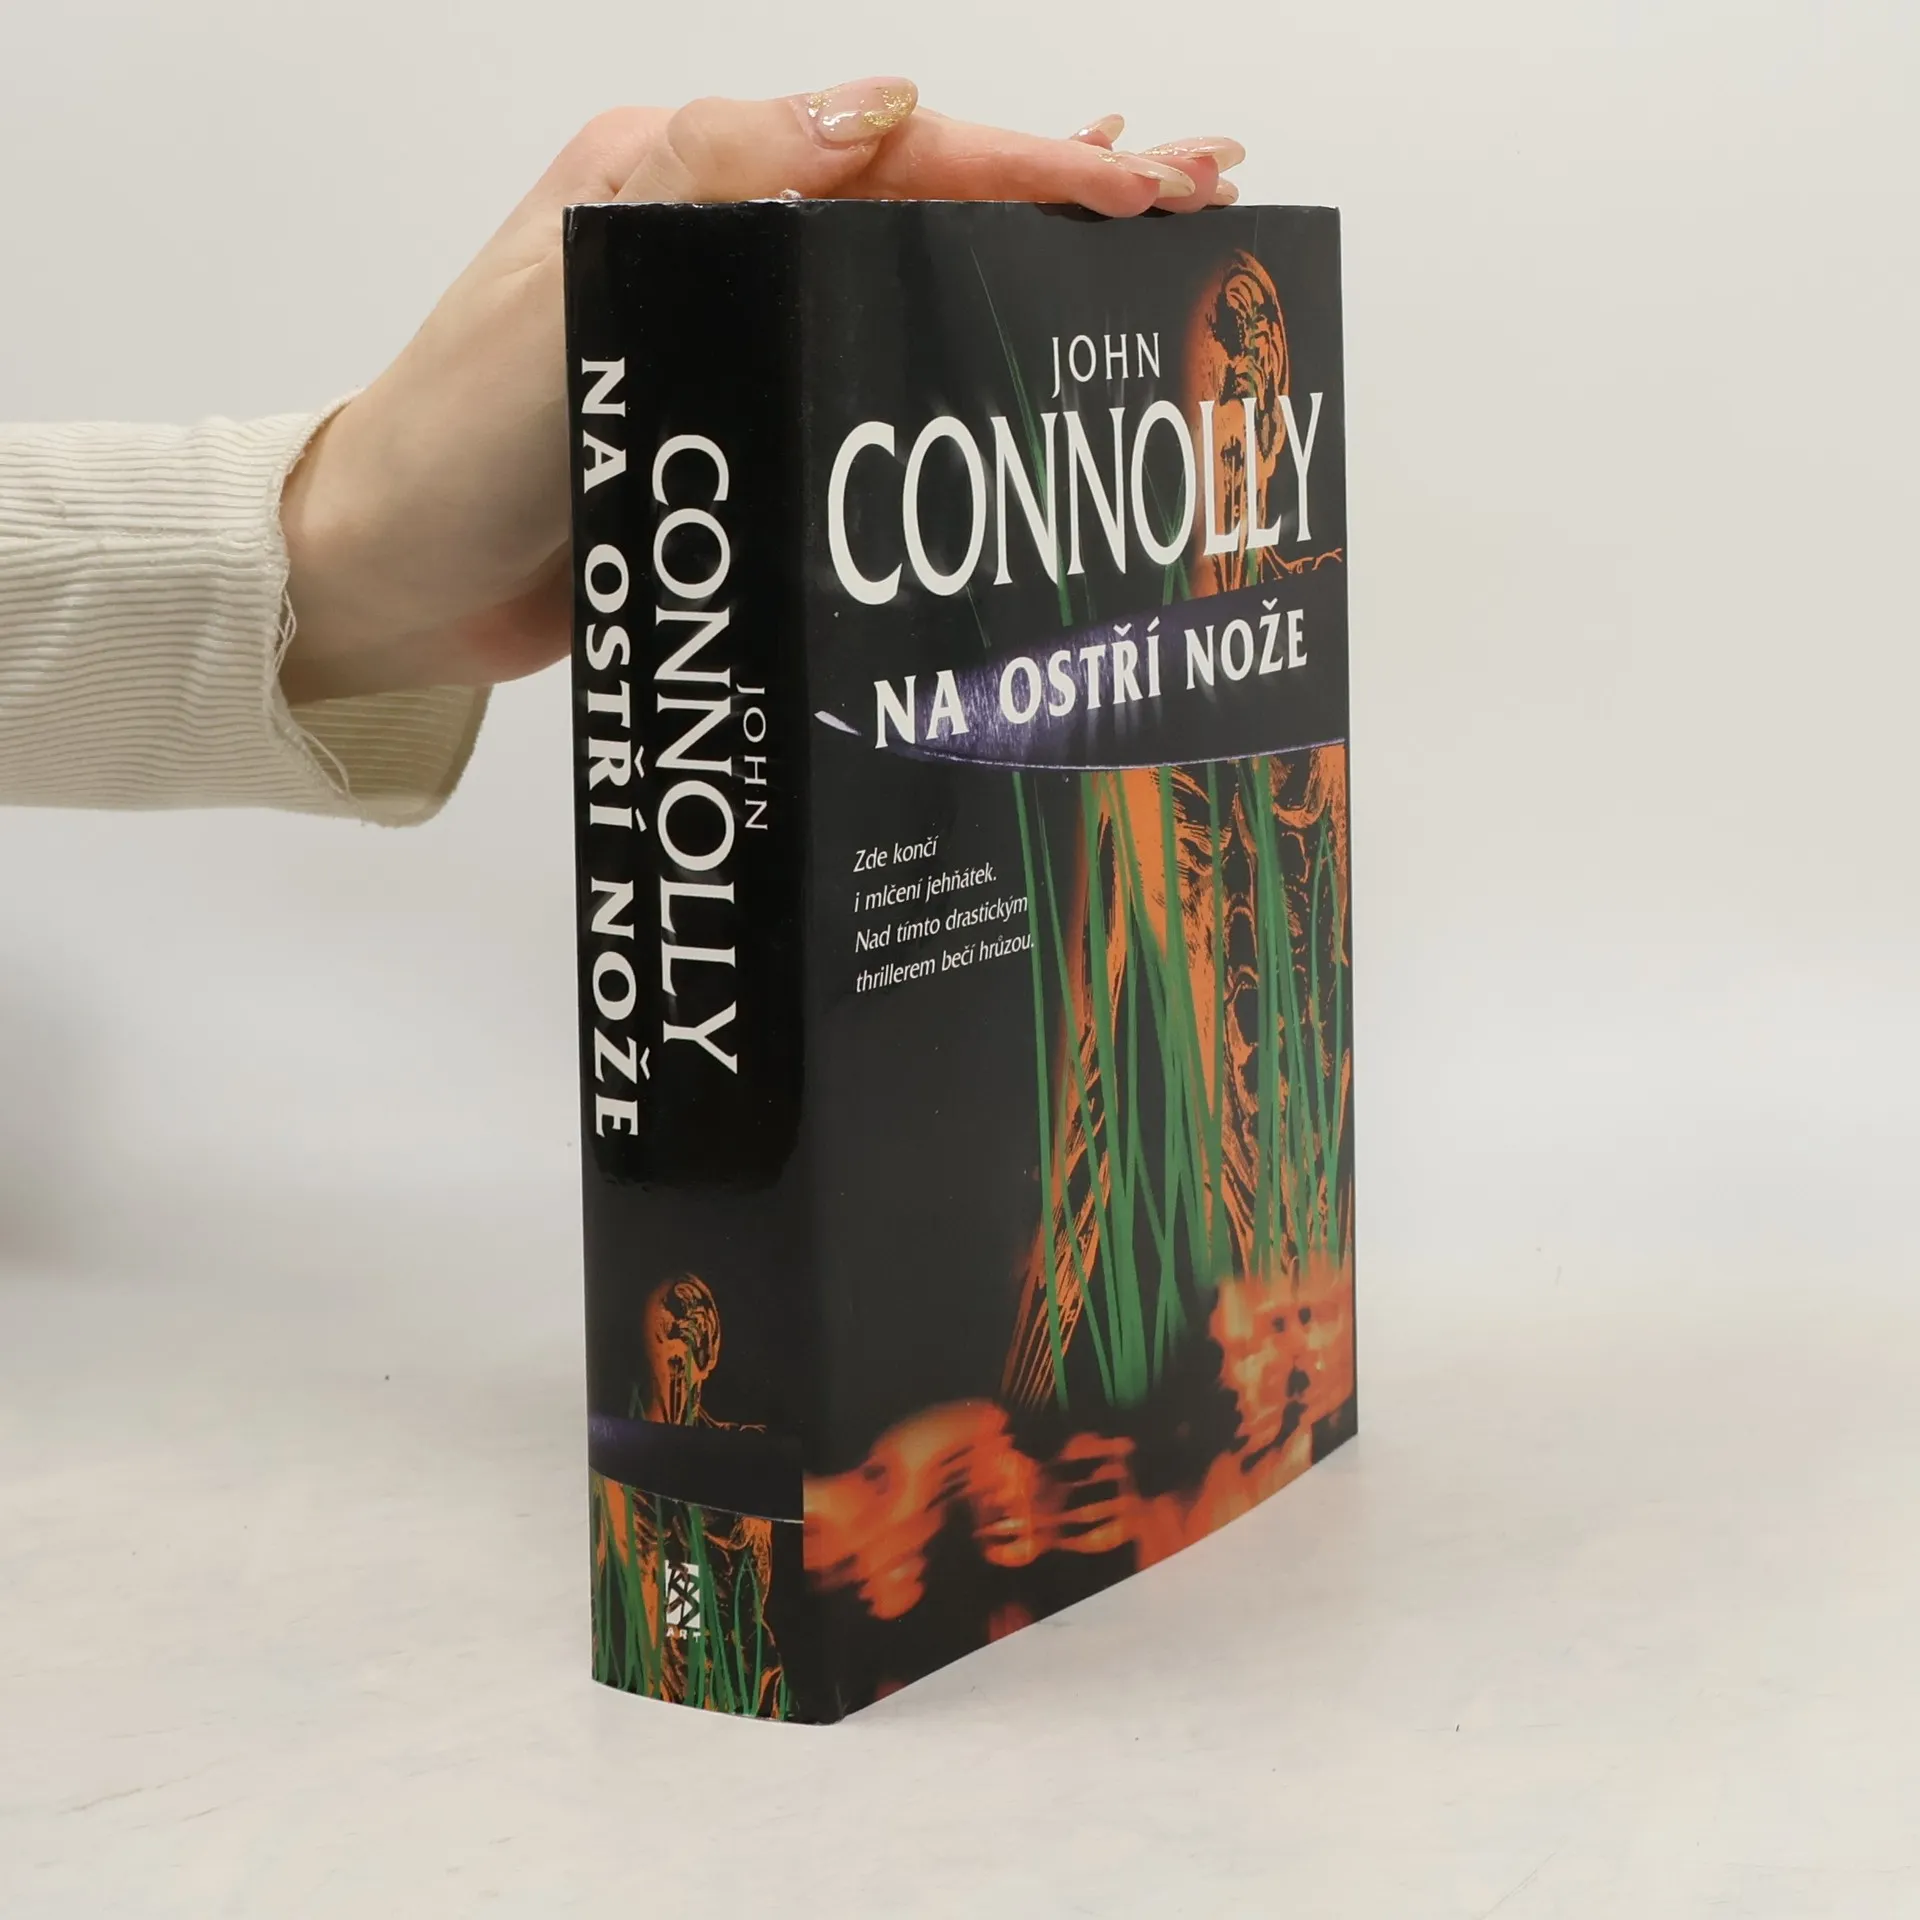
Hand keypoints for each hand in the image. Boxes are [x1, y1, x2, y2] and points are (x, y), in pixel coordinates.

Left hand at [278, 80, 1246, 704]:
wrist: (395, 578)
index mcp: (686, 178)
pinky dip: (950, 346)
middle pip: (922, 194)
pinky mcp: (738, 414)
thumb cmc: (462, 443)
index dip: (1030, 164)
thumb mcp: (574, 279)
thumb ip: (715, 178)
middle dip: (1059, 188)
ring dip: (1023, 256)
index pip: (894, 153)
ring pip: (908, 271)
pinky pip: (866, 363)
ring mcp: (734, 328)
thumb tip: (879, 104)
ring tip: (1142, 239)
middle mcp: (722, 239)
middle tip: (1196, 188)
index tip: (1147, 183)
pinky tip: (1014, 346)